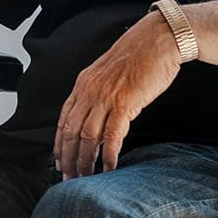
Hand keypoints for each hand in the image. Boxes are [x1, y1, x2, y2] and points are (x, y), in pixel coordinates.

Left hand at [53, 12, 181, 178]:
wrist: (158, 39)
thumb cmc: (139, 55)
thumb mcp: (110, 73)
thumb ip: (100, 92)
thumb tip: (98, 115)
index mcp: (83, 83)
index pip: (63, 119)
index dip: (59, 143)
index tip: (59, 160)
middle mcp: (89, 91)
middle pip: (71, 131)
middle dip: (68, 158)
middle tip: (68, 178)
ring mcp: (106, 97)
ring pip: (87, 136)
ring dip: (85, 161)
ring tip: (85, 178)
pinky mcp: (125, 103)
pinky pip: (112, 135)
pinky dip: (109, 155)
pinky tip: (108, 168)